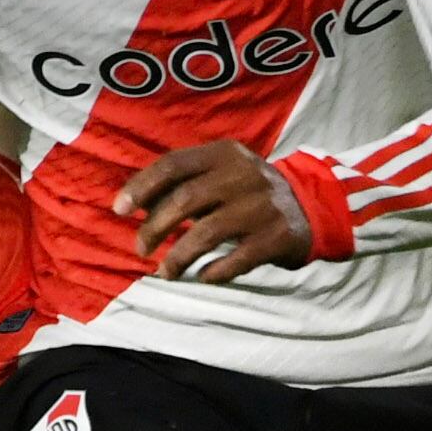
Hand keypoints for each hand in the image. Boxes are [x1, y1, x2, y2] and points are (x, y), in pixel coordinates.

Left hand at [115, 141, 317, 282]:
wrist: (312, 206)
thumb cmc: (249, 193)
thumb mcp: (221, 174)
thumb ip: (184, 184)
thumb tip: (136, 206)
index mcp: (224, 154)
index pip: (173, 164)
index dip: (141, 186)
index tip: (119, 210)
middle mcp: (243, 175)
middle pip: (186, 199)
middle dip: (154, 227)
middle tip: (140, 248)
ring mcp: (262, 206)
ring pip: (208, 232)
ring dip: (179, 255)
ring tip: (164, 271)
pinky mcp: (277, 236)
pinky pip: (238, 258)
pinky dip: (214, 271)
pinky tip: (201, 277)